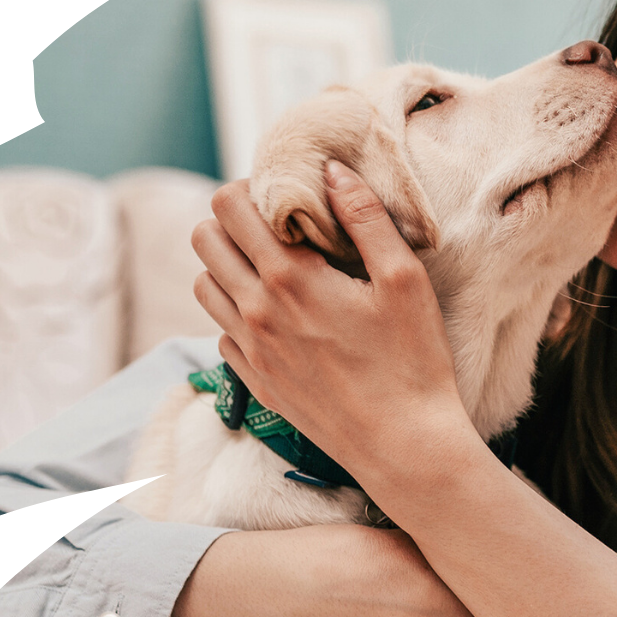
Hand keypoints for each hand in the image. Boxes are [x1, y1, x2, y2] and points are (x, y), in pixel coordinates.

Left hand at [191, 163, 471, 497]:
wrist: (404, 446)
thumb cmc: (413, 362)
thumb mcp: (405, 280)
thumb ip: (367, 217)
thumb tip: (332, 170)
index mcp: (291, 277)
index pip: (230, 206)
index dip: (255, 188)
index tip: (292, 198)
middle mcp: (257, 310)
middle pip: (205, 238)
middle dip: (235, 220)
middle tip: (281, 227)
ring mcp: (251, 349)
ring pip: (203, 284)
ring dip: (230, 264)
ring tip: (276, 267)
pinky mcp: (256, 380)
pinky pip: (221, 331)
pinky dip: (239, 312)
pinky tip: (280, 316)